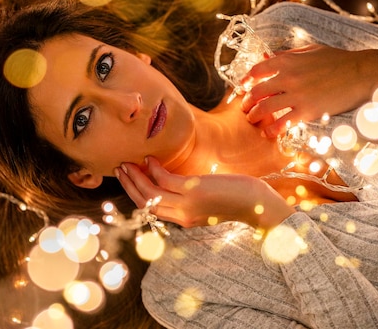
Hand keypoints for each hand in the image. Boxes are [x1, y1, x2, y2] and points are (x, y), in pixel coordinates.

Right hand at [115, 156, 294, 229]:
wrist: (257, 203)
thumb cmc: (236, 197)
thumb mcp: (209, 199)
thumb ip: (192, 195)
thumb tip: (180, 181)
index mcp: (184, 219)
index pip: (152, 208)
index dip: (136, 194)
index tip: (127, 179)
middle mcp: (182, 215)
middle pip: (145, 202)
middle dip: (130, 185)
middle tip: (119, 168)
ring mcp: (186, 205)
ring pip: (150, 192)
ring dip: (136, 177)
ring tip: (127, 162)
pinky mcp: (193, 192)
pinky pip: (165, 181)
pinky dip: (154, 169)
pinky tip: (151, 158)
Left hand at [240, 45, 377, 137]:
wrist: (362, 73)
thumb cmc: (339, 60)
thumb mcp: (311, 51)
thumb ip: (287, 54)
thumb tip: (266, 56)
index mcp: (288, 61)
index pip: (258, 70)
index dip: (247, 79)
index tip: (244, 87)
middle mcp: (288, 77)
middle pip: (258, 91)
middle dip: (248, 101)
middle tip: (245, 107)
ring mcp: (297, 95)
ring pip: (266, 108)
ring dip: (255, 115)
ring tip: (252, 120)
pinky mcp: (308, 111)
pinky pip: (283, 122)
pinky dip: (273, 129)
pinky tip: (268, 133)